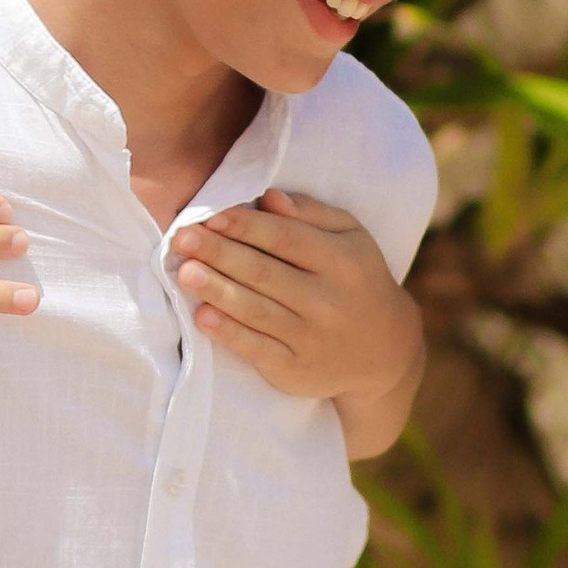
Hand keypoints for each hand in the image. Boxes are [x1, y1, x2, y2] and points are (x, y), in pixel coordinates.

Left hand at [166, 188, 423, 452]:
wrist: (384, 351)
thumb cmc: (356, 279)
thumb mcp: (351, 238)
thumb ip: (312, 214)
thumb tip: (268, 197)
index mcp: (342, 261)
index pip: (286, 238)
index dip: (245, 226)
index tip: (211, 214)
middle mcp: (328, 300)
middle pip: (265, 273)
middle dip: (220, 253)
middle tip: (182, 238)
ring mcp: (311, 338)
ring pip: (256, 310)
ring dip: (216, 290)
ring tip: (184, 271)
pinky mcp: (294, 370)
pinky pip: (256, 349)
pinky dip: (228, 333)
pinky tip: (203, 316)